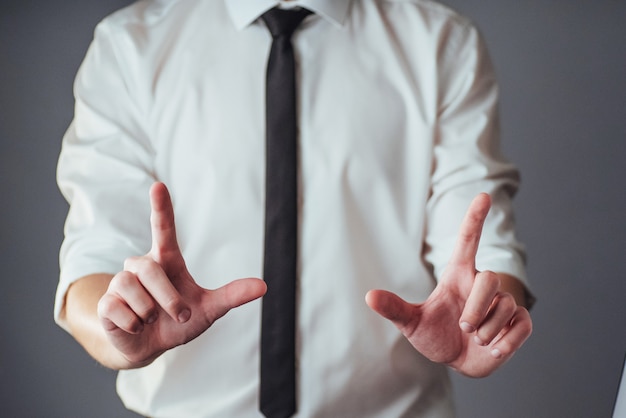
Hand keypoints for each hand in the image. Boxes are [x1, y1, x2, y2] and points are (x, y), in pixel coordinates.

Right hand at [97, 182, 266, 367]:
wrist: (152, 346)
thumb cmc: (180, 321)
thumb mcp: (210, 309)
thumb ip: (232, 296)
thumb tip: (263, 286)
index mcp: (167, 260)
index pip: (163, 228)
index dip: (161, 208)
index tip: (158, 185)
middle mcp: (141, 265)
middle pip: (150, 269)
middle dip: (168, 298)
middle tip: (181, 315)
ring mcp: (121, 282)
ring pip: (131, 289)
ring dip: (149, 313)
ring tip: (152, 320)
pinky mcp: (106, 303)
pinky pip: (117, 308)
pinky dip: (133, 324)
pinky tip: (136, 326)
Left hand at [365, 194, 531, 376]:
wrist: (456, 362)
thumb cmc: (435, 335)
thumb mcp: (412, 323)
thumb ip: (394, 308)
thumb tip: (368, 296)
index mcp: (458, 276)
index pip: (468, 241)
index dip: (475, 218)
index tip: (483, 195)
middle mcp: (481, 285)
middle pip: (490, 279)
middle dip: (477, 308)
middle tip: (464, 327)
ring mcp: (502, 303)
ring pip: (507, 305)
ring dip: (488, 330)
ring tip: (476, 340)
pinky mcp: (518, 322)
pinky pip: (523, 325)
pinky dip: (507, 342)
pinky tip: (494, 349)